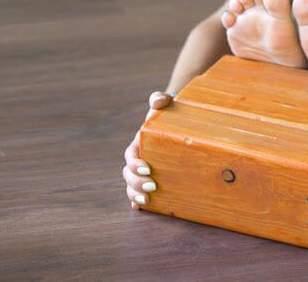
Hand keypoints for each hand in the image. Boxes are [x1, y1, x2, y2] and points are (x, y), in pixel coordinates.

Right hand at [123, 91, 173, 209]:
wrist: (179, 121)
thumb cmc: (171, 112)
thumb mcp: (166, 104)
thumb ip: (160, 99)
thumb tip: (157, 100)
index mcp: (139, 143)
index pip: (130, 156)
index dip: (135, 164)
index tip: (147, 168)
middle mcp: (139, 158)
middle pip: (128, 174)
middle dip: (136, 182)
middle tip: (152, 186)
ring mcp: (145, 170)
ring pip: (131, 185)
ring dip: (134, 194)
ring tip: (146, 200)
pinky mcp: (154, 177)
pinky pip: (140, 191)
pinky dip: (137, 201)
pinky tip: (143, 208)